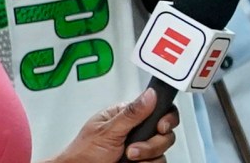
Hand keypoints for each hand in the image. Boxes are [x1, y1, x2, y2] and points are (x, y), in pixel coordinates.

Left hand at [46, 88, 175, 162]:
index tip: (161, 126)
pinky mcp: (142, 161)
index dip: (166, 117)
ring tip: (128, 158)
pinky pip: (158, 162)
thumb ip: (131, 114)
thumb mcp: (107, 131)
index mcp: (128, 116)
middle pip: (165, 131)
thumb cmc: (83, 154)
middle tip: (133, 148)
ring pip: (163, 149)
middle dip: (152, 143)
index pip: (158, 108)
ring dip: (147, 155)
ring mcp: (140, 148)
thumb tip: (150, 94)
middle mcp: (137, 130)